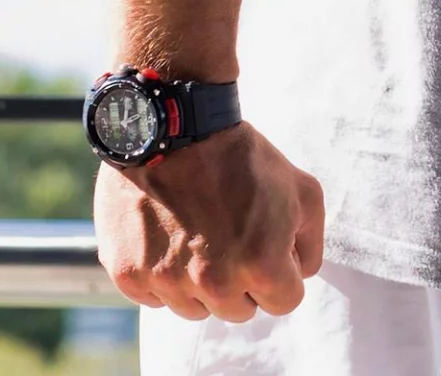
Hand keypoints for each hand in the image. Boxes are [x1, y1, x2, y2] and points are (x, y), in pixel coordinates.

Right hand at [95, 121, 324, 321]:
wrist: (178, 129)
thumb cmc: (243, 156)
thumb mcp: (302, 189)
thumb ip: (311, 241)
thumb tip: (299, 274)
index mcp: (261, 263)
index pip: (283, 302)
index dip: (282, 274)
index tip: (269, 248)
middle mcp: (214, 282)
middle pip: (238, 311)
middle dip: (243, 280)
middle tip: (233, 237)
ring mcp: (168, 281)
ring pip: (194, 309)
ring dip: (201, 283)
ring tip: (200, 233)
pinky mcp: (129, 274)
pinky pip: (154, 298)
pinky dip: (163, 275)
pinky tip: (170, 236)